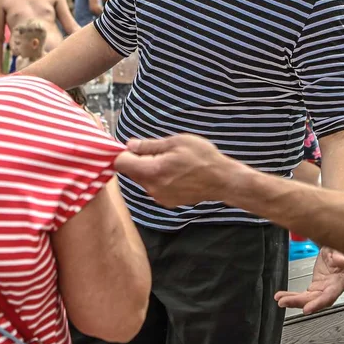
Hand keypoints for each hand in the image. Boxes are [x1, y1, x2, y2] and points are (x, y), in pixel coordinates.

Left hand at [115, 134, 236, 207]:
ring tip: (171, 162)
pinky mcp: (167, 202)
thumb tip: (129, 145)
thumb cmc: (202, 157)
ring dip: (149, 170)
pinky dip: (158, 179)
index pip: (121, 163)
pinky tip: (176, 173)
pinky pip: (154, 188)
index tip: (134, 146)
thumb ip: (150, 145)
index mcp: (152, 171)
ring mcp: (159, 197)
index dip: (124, 152)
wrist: (222, 180)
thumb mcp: (177, 142)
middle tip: (159, 151)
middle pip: (131, 172)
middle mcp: (152, 188)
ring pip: (143, 180)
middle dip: (138, 160)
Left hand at [275, 247, 343, 313]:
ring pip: (307, 300)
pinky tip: (282, 296)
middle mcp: (331, 289)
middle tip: (284, 302)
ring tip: (280, 299)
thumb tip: (341, 261)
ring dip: (293, 301)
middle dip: (298, 302)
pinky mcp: (314, 288)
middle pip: (314, 300)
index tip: (307, 309)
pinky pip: (303, 295)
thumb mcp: (340, 250)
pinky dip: (292, 297)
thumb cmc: (340, 252)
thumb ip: (339, 255)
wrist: (337, 253)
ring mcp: (322, 290)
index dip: (318, 304)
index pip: (329, 296)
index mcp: (340, 282)